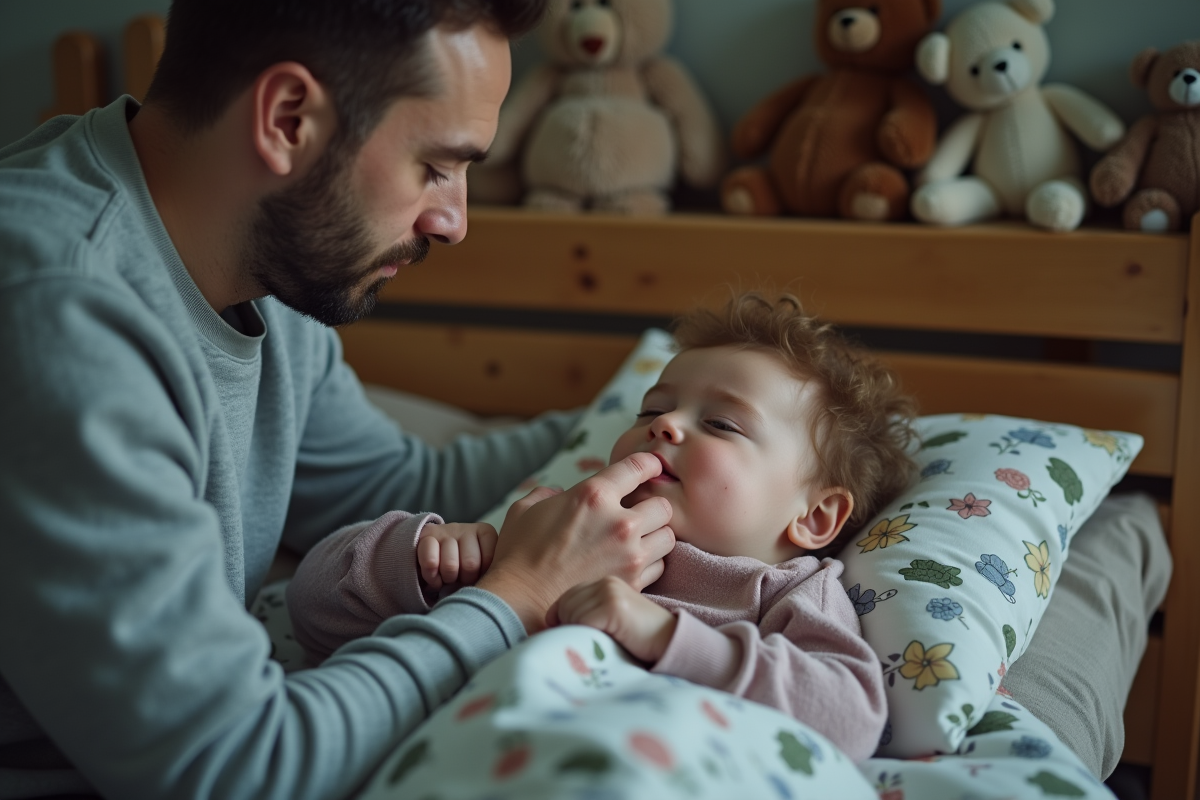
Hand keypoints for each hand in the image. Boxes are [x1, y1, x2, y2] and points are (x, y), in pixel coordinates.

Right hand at [417, 522, 496, 591]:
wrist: (436, 560)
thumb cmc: (464, 569)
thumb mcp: (482, 569)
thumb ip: (490, 573)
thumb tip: (490, 584)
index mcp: (487, 533)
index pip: (488, 561)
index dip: (480, 576)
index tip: (476, 576)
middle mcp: (468, 528)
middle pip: (470, 564)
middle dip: (464, 579)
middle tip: (460, 580)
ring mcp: (447, 529)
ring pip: (450, 565)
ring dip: (447, 579)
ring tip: (448, 578)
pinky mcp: (427, 534)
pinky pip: (430, 562)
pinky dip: (431, 576)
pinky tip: (435, 579)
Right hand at [475, 452, 675, 632]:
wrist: (520, 602)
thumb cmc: (519, 553)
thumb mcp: (526, 508)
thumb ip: (549, 493)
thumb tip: (560, 494)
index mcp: (594, 495)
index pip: (639, 466)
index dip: (649, 464)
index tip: (651, 468)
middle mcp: (619, 522)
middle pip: (664, 505)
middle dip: (653, 508)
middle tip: (638, 515)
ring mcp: (630, 554)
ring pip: (668, 536)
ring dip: (655, 537)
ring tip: (638, 541)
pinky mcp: (633, 583)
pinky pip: (660, 566)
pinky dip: (651, 564)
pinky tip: (631, 564)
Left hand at [549, 576, 677, 663]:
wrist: (669, 643)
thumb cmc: (637, 637)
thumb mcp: (612, 617)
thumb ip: (590, 610)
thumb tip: (552, 622)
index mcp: (604, 581)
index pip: (567, 596)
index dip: (565, 618)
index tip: (574, 634)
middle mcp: (606, 581)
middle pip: (565, 603)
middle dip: (568, 626)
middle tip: (584, 641)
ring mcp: (610, 591)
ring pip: (569, 612)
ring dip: (577, 632)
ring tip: (595, 642)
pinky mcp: (613, 606)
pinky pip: (581, 620)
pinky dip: (585, 634)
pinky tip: (602, 641)